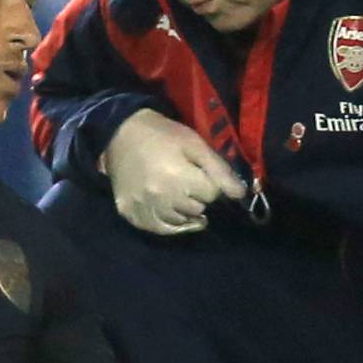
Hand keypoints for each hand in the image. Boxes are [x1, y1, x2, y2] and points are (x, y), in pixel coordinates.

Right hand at [101, 110, 244, 235]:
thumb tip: (240, 194)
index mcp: (180, 178)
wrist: (121, 132)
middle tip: (189, 182)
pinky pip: (158, 229)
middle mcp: (162, 197)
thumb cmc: (163, 135)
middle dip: (198, 197)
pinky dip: (169, 225)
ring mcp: (144, 208)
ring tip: (182, 197)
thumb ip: (219, 170)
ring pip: (179, 222)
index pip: (212, 194)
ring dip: (185, 212)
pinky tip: (175, 216)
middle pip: (197, 209)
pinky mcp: (130, 213)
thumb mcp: (195, 144)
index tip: (201, 173)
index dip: (211, 183)